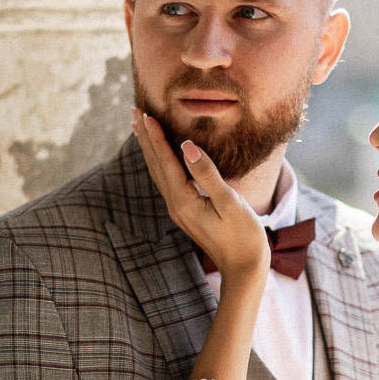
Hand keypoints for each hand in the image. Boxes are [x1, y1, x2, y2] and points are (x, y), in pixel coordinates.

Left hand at [132, 108, 269, 279]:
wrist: (244, 267)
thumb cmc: (243, 236)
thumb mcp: (230, 203)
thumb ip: (207, 174)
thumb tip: (187, 147)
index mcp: (184, 201)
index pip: (166, 161)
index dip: (156, 136)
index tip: (146, 114)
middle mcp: (176, 205)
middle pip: (156, 165)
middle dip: (145, 138)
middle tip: (134, 111)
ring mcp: (179, 210)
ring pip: (158, 173)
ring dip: (149, 149)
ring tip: (140, 128)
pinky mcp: (187, 212)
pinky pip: (167, 181)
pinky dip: (160, 163)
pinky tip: (160, 156)